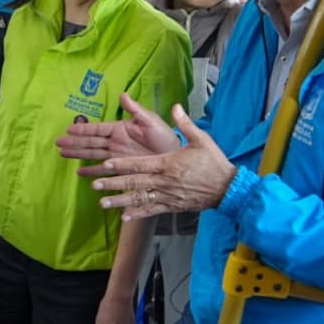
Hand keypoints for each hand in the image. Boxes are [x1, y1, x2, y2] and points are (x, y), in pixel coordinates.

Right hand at [56, 92, 180, 167]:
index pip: (98, 129)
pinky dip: (92, 171)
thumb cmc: (166, 137)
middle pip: (91, 142)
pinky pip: (103, 169)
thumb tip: (123, 94)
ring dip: (78, 154)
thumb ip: (136, 110)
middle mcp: (115, 142)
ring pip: (93, 154)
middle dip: (74, 142)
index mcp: (121, 129)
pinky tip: (80, 173)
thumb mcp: (152, 121)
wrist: (175, 160)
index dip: (83, 129)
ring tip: (62, 153)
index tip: (68, 128)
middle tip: (58, 142)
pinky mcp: (121, 168)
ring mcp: (117, 156)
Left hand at [89, 104, 236, 220]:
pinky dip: (138, 214)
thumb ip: (185, 124)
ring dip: (120, 201)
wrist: (228, 188)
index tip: (105, 165)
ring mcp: (168, 195)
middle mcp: (164, 181)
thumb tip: (175, 107)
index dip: (121, 165)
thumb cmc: (214, 162)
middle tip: (95, 185)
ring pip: (140, 199)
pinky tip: (124, 216)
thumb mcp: (202, 139)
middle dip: (113, 184)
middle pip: (134, 183)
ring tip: (102, 204)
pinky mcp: (173, 206)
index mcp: (168, 163)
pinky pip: (152, 210)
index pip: (139, 164)